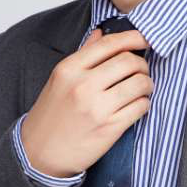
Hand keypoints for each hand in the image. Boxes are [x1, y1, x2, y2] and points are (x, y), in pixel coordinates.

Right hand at [20, 27, 152, 176]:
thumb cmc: (51, 114)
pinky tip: (137, 104)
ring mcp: (97, 108)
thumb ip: (83, 54)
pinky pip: (141, 106)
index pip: (109, 43)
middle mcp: (83, 85)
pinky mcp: (110, 128)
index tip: (144, 40)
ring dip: (147, 84)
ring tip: (142, 88)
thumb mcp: (60, 79)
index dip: (133, 38)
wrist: (39, 154)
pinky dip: (144, 103)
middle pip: (129, 61)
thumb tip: (101, 32)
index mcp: (69, 69)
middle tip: (141, 70)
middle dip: (142, 64)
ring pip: (140, 83)